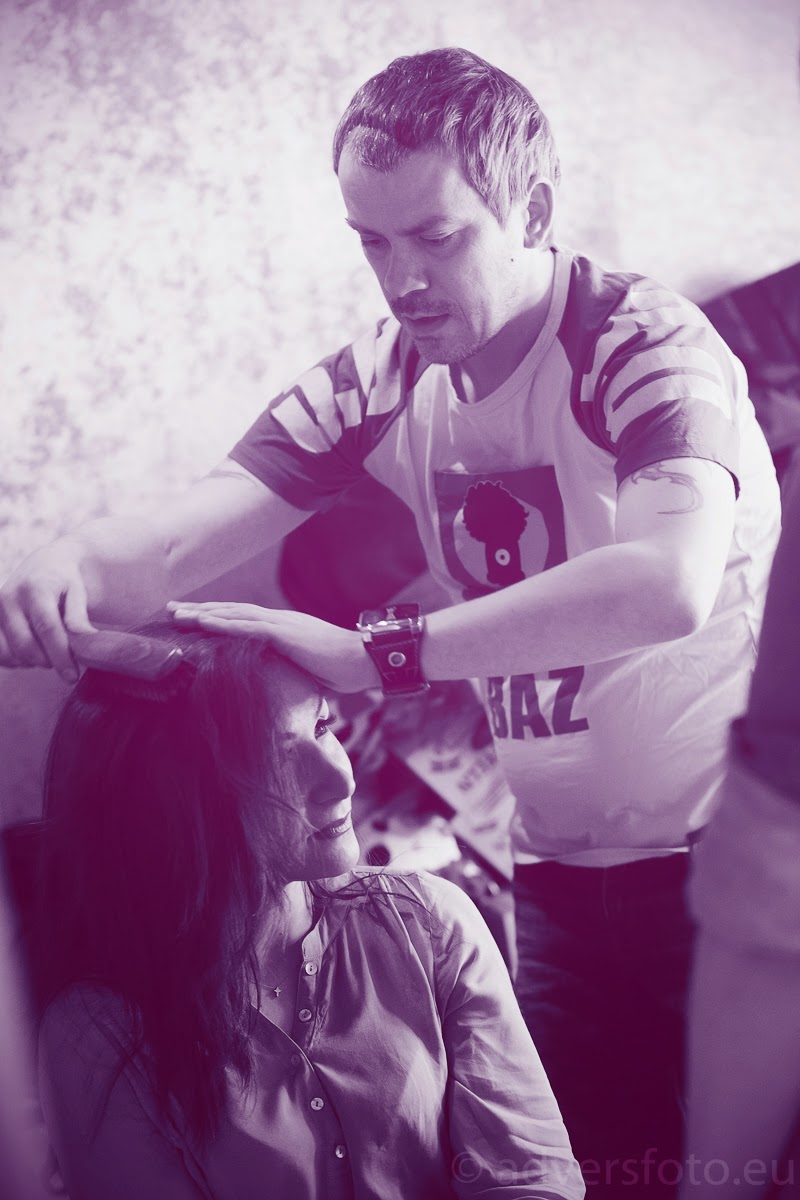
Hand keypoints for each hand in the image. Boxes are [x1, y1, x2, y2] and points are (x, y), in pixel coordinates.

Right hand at [0, 542, 94, 680]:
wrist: (44, 565)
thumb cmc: (66, 581)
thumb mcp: (78, 592)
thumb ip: (79, 616)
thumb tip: (86, 640)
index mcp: (34, 588)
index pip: (47, 628)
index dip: (60, 655)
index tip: (72, 675)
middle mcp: (9, 598)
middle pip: (26, 645)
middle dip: (48, 661)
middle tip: (64, 662)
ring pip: (10, 653)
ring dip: (32, 662)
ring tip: (49, 652)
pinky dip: (16, 660)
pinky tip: (33, 651)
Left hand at [168, 601, 380, 693]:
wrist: (365, 661)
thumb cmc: (342, 669)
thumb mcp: (306, 671)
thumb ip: (287, 672)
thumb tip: (273, 687)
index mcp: (282, 629)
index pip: (241, 620)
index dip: (215, 618)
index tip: (190, 619)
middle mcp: (278, 621)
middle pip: (231, 611)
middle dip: (199, 610)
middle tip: (170, 610)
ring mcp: (281, 624)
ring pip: (233, 614)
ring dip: (203, 613)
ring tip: (177, 614)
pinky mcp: (285, 633)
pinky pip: (247, 626)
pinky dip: (223, 622)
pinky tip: (202, 621)